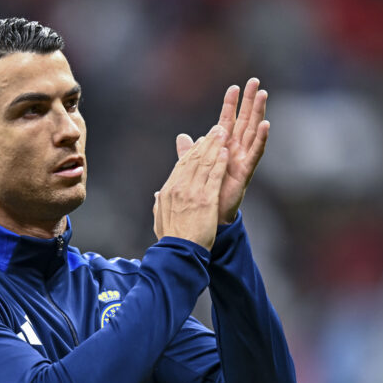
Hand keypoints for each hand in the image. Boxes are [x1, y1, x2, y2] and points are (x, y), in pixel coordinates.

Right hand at [153, 125, 228, 250]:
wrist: (179, 252)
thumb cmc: (171, 239)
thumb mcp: (160, 218)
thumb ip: (159, 203)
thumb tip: (156, 195)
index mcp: (168, 191)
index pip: (182, 165)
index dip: (193, 151)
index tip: (202, 141)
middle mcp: (179, 188)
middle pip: (194, 160)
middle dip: (206, 142)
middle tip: (216, 130)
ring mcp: (192, 193)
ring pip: (204, 164)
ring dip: (215, 146)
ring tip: (223, 133)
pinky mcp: (206, 200)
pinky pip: (214, 177)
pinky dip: (219, 163)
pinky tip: (225, 153)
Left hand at [176, 78, 269, 223]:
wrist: (207, 217)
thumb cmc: (204, 192)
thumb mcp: (194, 168)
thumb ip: (190, 151)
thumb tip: (182, 137)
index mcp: (223, 148)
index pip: (227, 121)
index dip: (230, 105)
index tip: (234, 86)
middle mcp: (235, 151)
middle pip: (244, 121)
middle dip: (250, 101)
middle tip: (255, 82)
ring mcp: (242, 160)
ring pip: (252, 131)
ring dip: (258, 112)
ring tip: (263, 95)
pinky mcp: (246, 172)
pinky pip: (255, 153)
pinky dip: (261, 138)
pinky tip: (266, 124)